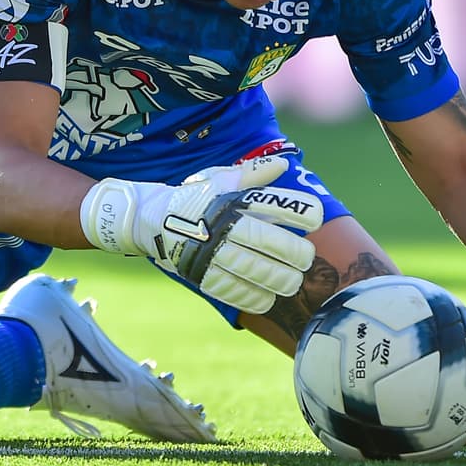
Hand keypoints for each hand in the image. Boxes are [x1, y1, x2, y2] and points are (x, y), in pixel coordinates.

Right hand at [80, 155, 323, 313]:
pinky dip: (253, 298)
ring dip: (279, 279)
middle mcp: (223, 225)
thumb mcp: (221, 178)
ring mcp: (210, 251)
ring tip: (293, 283)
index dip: (299, 212)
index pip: (274, 205)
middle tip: (307, 259)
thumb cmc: (195, 197)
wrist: (151, 218)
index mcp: (232, 199)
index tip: (315, 219)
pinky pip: (232, 290)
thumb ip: (254, 173)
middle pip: (267, 242)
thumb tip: (283, 164)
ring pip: (253, 269)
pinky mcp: (200, 274)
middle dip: (294, 253)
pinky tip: (268, 300)